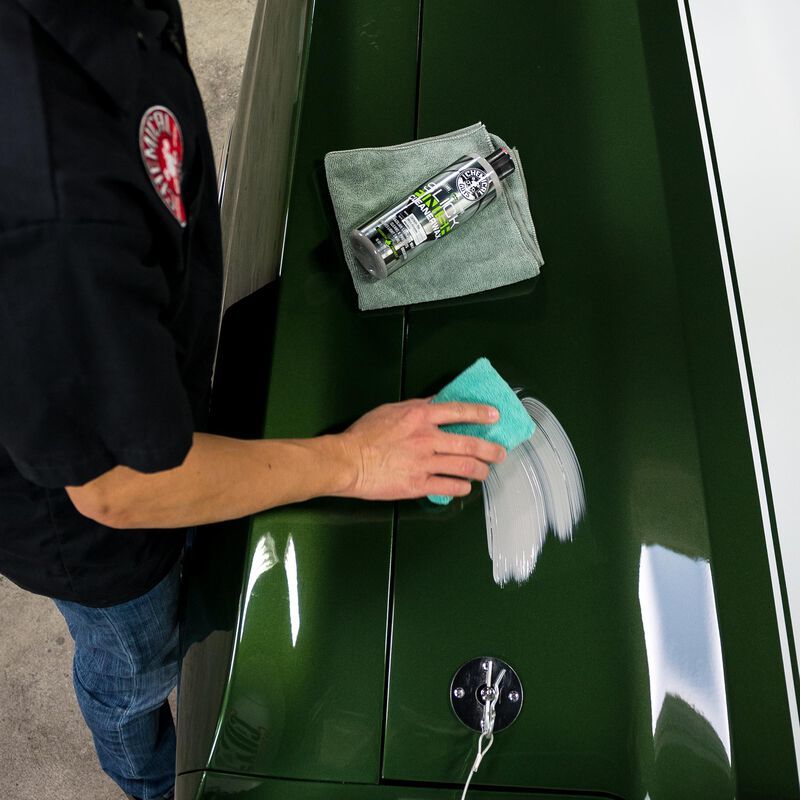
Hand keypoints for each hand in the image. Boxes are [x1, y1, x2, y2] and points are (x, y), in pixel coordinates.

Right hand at [335, 398, 505, 500]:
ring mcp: (425, 463)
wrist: (348, 462)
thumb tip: (436, 402)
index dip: (480, 413)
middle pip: (469, 443)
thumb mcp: (391, 410)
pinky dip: (462, 487)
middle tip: (500, 453)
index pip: (458, 411)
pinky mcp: (419, 484)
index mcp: (420, 416)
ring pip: (464, 467)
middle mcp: (427, 438)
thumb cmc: (365, 434)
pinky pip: (449, 486)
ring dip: (480, 470)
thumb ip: (416, 407)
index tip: (494, 416)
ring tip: (485, 472)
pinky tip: (465, 487)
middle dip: (490, 449)